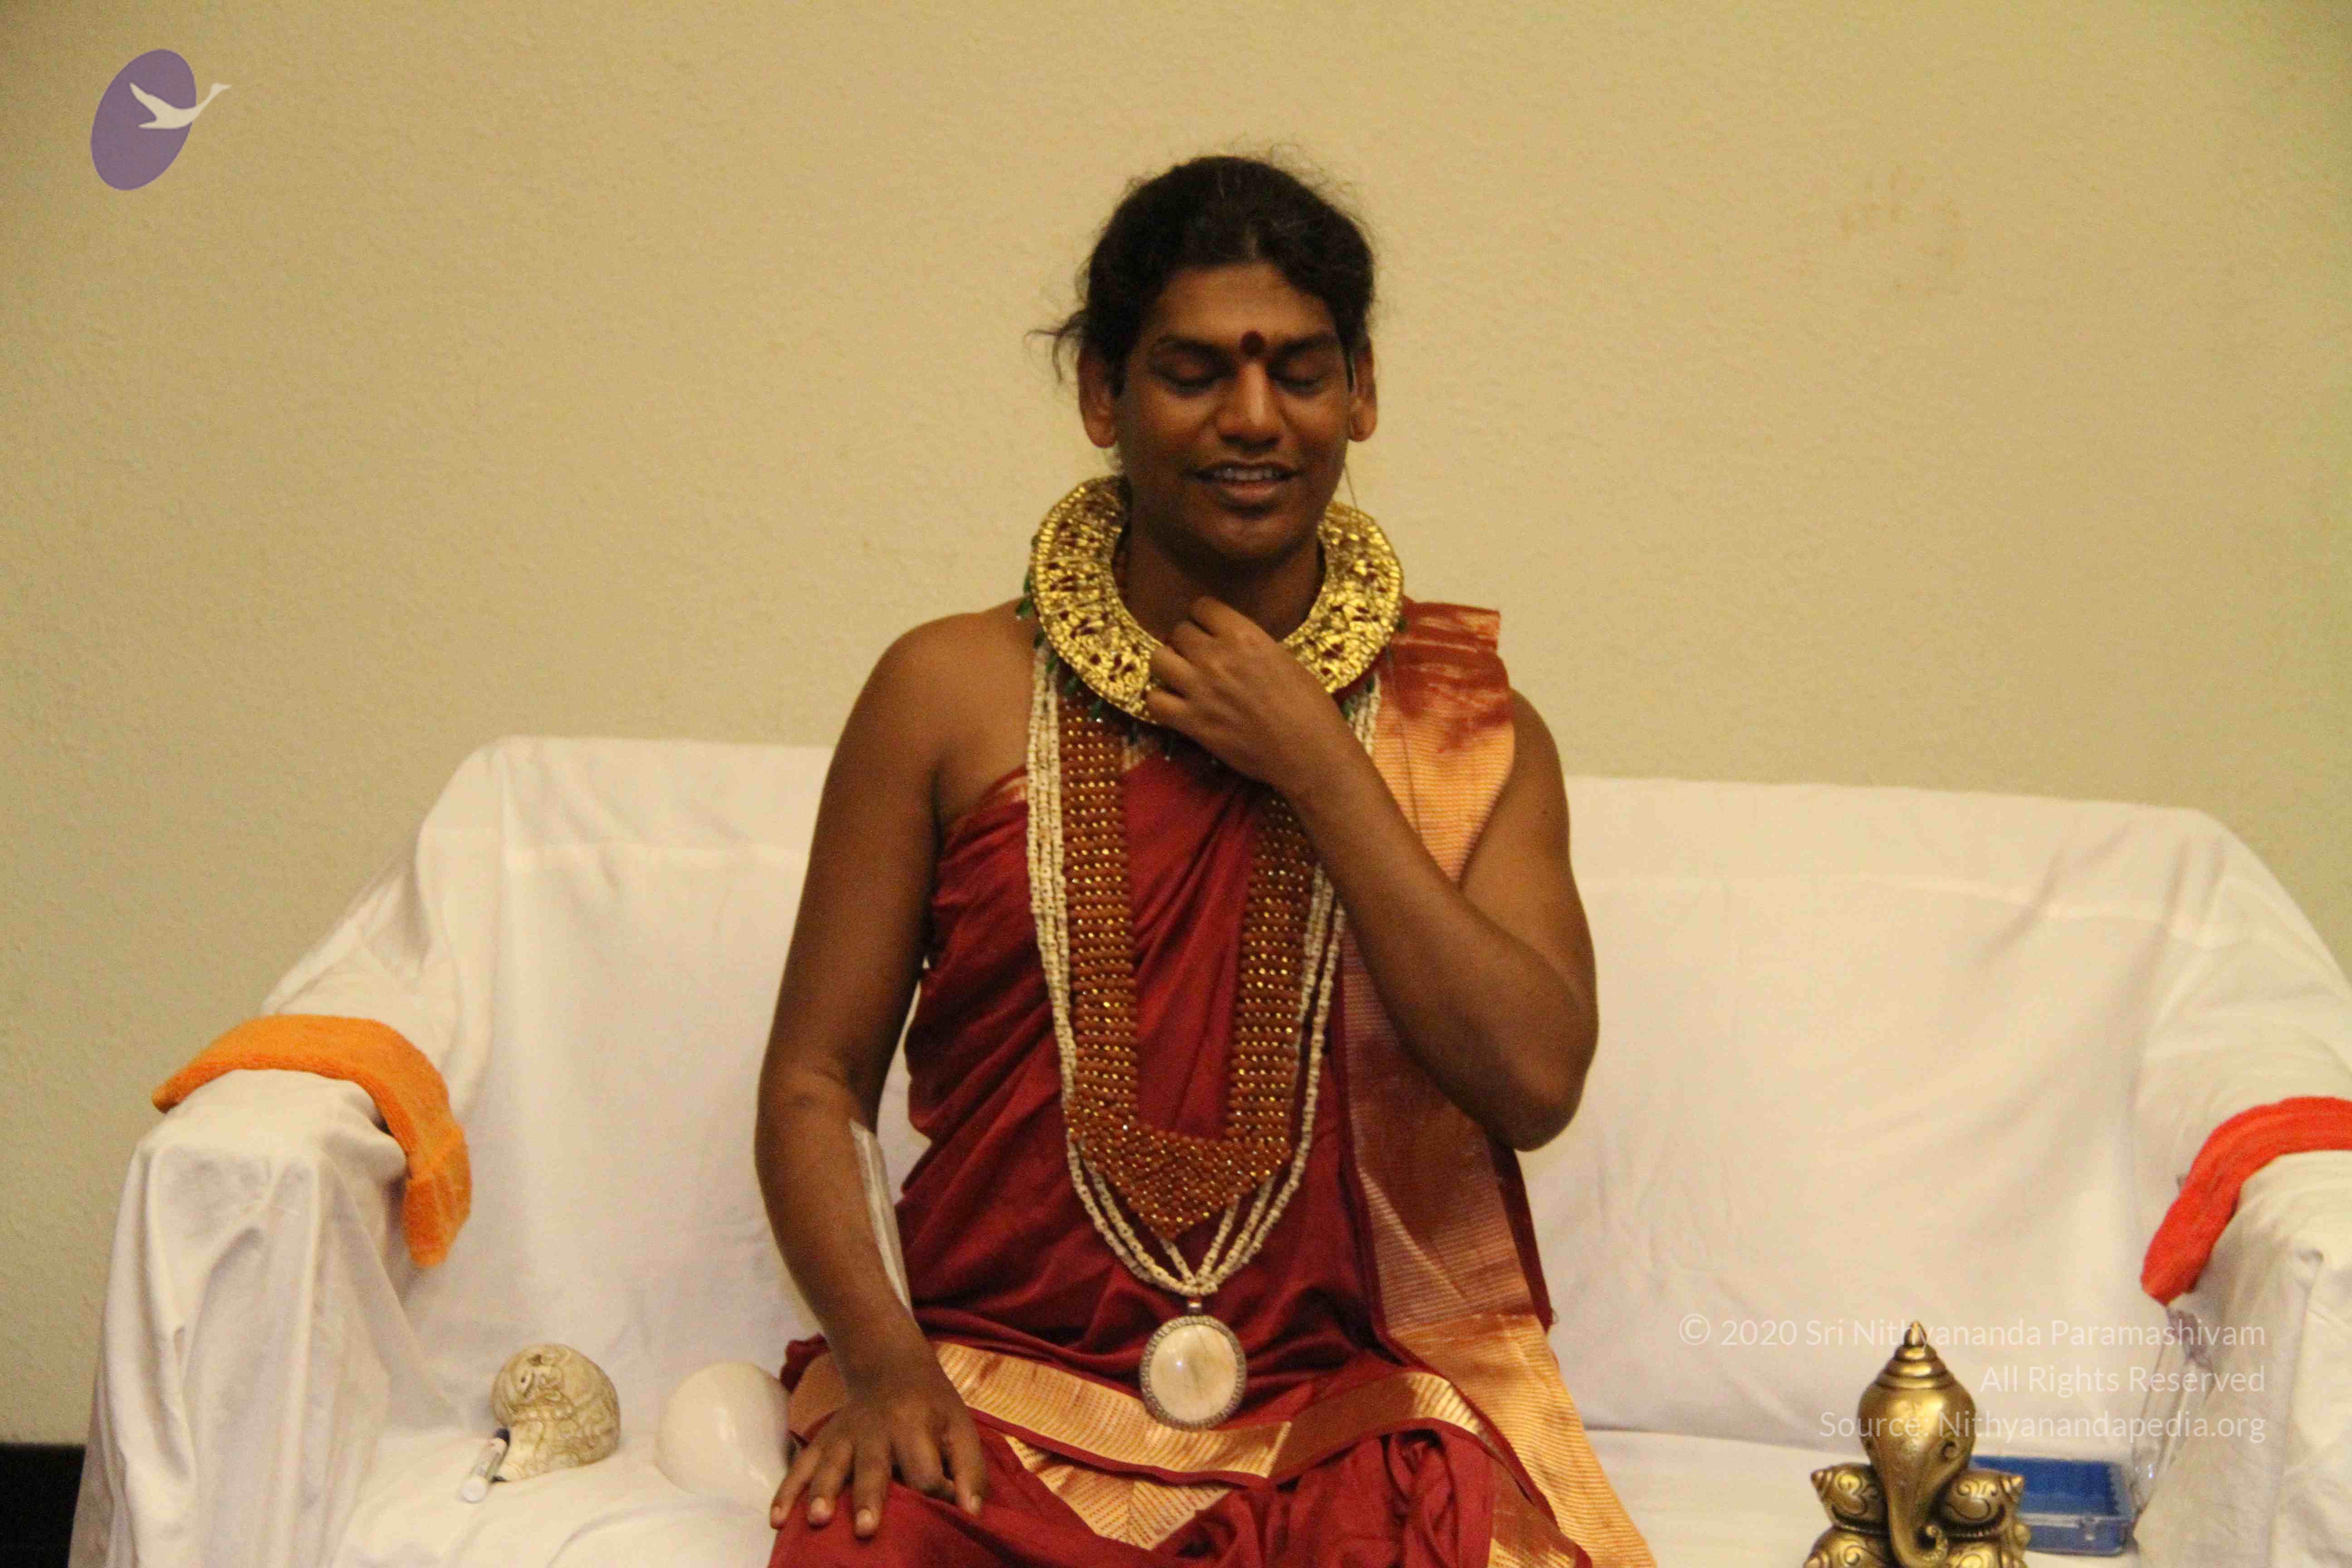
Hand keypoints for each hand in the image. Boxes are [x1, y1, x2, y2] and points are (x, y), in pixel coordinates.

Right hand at [768, 1347, 984, 1536]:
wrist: (891, 1365)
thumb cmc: (932, 1406)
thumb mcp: (961, 1426)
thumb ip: (969, 1469)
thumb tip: (971, 1514)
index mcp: (915, 1425)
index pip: (924, 1469)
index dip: (934, 1492)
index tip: (942, 1512)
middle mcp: (876, 1430)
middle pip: (873, 1467)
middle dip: (869, 1498)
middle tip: (865, 1530)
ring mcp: (844, 1435)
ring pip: (831, 1465)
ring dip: (822, 1492)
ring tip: (817, 1520)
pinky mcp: (823, 1440)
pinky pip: (801, 1465)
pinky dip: (787, 1491)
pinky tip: (776, 1519)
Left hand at [1144, 597, 1357, 797]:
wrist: (1309, 752)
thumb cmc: (1310, 707)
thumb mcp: (1284, 659)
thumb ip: (1251, 646)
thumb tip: (1232, 646)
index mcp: (1244, 635)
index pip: (1203, 606)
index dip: (1205, 618)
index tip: (1210, 631)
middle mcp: (1217, 657)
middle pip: (1178, 631)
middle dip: (1187, 642)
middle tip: (1198, 658)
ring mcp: (1200, 689)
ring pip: (1158, 660)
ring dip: (1168, 666)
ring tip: (1181, 678)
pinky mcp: (1192, 722)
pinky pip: (1153, 702)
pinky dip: (1160, 702)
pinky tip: (1175, 706)